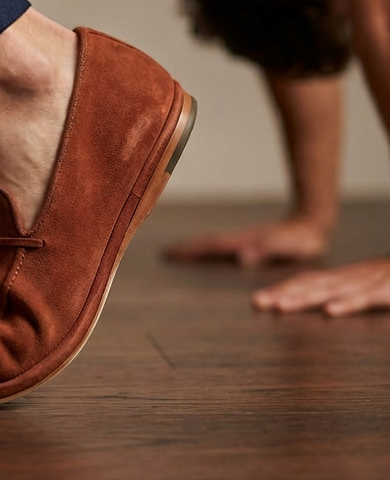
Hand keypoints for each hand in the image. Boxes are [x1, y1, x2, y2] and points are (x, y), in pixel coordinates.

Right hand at [164, 215, 328, 268]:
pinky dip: (210, 249)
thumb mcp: (287, 246)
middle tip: (165, 254)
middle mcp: (241, 240)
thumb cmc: (302, 239)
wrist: (312, 223)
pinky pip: (224, 246)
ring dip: (196, 249)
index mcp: (244, 241)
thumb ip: (266, 250)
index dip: (191, 250)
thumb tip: (242, 256)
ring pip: (214, 244)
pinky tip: (209, 254)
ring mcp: (245, 240)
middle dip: (187, 249)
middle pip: (208, 244)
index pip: (211, 246)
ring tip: (179, 254)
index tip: (169, 253)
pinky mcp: (251, 244)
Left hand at [253, 257, 389, 315]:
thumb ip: (351, 296)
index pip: (310, 282)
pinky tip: (330, 312)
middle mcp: (355, 276)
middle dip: (284, 293)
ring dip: (305, 298)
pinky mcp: (389, 290)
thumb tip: (325, 306)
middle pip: (313, 284)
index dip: (284, 290)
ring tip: (280, 306)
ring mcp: (372, 281)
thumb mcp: (373, 288)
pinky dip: (348, 304)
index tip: (258, 301)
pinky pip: (368, 297)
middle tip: (257, 302)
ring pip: (333, 289)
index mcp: (349, 277)